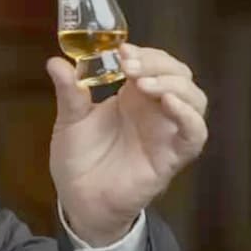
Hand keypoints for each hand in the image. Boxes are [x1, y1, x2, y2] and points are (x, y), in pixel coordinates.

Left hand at [46, 43, 207, 245]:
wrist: (78, 199)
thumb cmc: (79, 158)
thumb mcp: (70, 120)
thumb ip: (69, 91)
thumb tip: (55, 61)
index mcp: (132, 97)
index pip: (154, 63)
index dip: (144, 53)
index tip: (121, 50)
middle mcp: (154, 110)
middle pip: (178, 75)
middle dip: (158, 63)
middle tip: (129, 65)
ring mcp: (166, 133)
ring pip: (194, 99)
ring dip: (174, 85)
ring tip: (144, 83)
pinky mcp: (172, 157)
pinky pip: (195, 135)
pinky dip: (189, 116)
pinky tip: (169, 105)